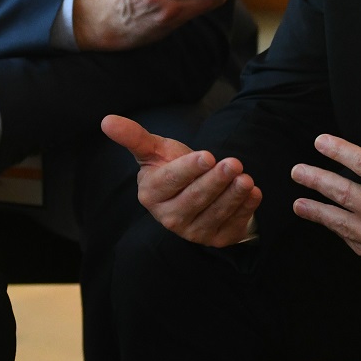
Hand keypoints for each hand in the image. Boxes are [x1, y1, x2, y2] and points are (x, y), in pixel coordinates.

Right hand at [102, 114, 259, 245]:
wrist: (192, 191)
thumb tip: (106, 120)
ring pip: (214, 214)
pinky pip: (231, 226)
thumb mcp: (155, 150)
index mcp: (151, 194)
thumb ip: (133, 136)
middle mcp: (169, 218)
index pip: (171, 181)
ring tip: (246, 178)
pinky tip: (253, 193)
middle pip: (194, 199)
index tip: (208, 155)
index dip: (190, 169)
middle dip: (215, 181)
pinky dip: (244, 210)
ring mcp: (192, 232)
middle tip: (235, 163)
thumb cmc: (171, 167)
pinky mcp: (215, 239)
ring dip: (232, 196)